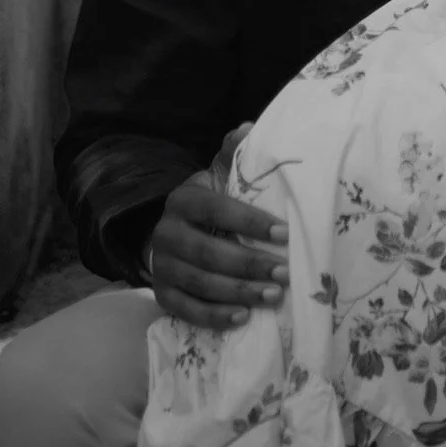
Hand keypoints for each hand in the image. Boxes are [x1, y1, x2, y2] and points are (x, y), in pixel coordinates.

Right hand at [146, 126, 289, 327]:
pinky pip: (186, 309)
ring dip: (239, 292)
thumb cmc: (210, 203)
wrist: (174, 233)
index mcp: (184, 199)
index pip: (217, 209)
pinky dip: (215, 316)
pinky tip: (243, 317)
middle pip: (208, 253)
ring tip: (274, 296)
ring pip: (200, 283)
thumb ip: (233, 155)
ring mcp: (161, 265)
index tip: (284, 233)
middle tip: (284, 273)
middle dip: (249, 264)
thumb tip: (248, 128)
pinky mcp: (161, 294)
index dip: (250, 222)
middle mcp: (166, 232)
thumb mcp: (220, 175)